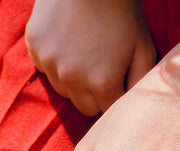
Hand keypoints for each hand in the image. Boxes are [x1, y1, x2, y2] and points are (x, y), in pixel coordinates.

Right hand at [26, 0, 155, 115]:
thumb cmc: (122, 10)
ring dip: (75, 80)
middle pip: (85, 107)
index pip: (108, 112)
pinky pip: (46, 69)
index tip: (119, 80)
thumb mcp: (144, 46)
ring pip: (64, 90)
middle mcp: (72, 79)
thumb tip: (134, 108)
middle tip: (102, 67)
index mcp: (102, 83)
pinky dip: (56, 61)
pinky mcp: (35, 48)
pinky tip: (67, 40)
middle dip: (95, 95)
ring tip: (85, 52)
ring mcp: (50, 64)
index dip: (116, 96)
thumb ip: (141, 83)